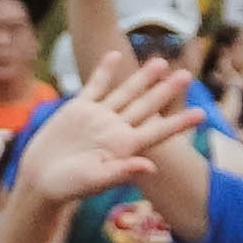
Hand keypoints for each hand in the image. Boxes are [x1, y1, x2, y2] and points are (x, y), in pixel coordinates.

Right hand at [12, 56, 204, 211]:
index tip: (201, 115)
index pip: (158, 132)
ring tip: (161, 61)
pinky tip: (115, 55)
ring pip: (126, 92)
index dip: (179, 123)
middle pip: (146, 106)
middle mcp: (115, 130)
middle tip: (187, 75)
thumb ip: (121, 172)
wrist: (41, 180)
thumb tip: (150, 166)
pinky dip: (104, 71)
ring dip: (142, 77)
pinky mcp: (79, 109)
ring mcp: (98, 118)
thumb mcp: (94, 180)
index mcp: (124, 148)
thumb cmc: (68, 187)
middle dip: (166, 91)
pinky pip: (95, 86)